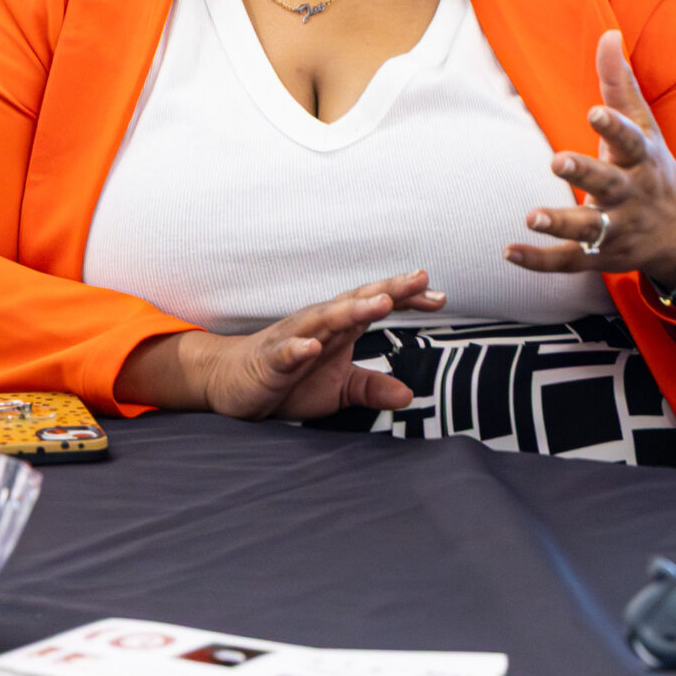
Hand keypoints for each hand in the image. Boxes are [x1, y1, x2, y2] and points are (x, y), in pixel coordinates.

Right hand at [185, 269, 446, 419]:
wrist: (235, 383)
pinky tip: (313, 347)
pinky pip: (285, 353)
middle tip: (419, 280)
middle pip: (358, 301)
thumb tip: (409, 395)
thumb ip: (372, 387)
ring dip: (353, 310)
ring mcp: (295, 339)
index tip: (441, 297)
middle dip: (389, 290)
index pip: (379, 305)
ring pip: (326, 319)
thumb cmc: (291, 379)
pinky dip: (299, 348)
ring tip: (382, 303)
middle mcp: (321, 324)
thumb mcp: (340, 388)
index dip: (409, 299)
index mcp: (341, 326)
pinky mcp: (270, 361)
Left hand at [507, 30, 675, 288]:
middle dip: (585, 174)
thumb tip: (608, 33)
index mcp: (641, 159)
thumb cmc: (653, 168)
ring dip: (560, 222)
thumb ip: (620, 84)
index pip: (629, 140)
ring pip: (590, 228)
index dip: (612, 126)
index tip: (593, 112)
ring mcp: (617, 228)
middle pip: (608, 184)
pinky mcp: (600, 256)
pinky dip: (539, 260)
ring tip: (530, 216)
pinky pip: (569, 260)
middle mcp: (631, 194)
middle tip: (557, 160)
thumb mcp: (644, 127)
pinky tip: (509, 251)